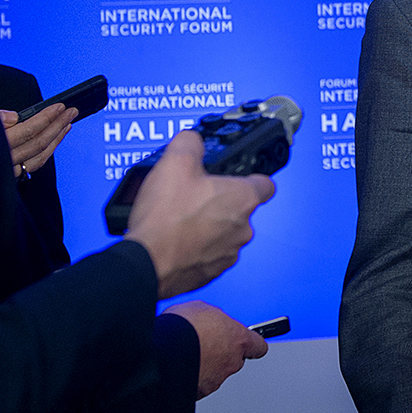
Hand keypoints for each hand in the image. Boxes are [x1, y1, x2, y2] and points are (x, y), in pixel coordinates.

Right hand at [0, 103, 76, 178]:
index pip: (29, 130)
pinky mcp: (12, 175)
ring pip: (41, 155)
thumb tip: (14, 116)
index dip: (47, 117)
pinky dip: (48, 151)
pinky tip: (54, 142)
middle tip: (71, 112)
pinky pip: (35, 163)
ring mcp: (11, 170)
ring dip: (57, 138)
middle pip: (40, 142)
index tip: (60, 107)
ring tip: (67, 124)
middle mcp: (7, 160)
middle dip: (59, 125)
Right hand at [124, 130, 275, 298]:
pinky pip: (209, 254)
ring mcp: (230, 252)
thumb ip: (190, 142)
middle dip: (219, 201)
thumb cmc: (166, 218)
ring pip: (224, 232)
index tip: (238, 177)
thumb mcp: (174, 162)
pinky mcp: (212, 272)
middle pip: (239, 208)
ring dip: (208, 225)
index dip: (251, 177)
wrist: (146, 263)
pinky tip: (175, 239)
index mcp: (243, 199)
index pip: (266, 184)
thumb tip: (192, 140)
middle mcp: (244, 227)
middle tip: (193, 196)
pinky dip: (197, 247)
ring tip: (180, 219)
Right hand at [163, 301, 267, 397]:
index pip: (258, 346)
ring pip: (215, 373)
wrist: (161, 353)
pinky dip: (190, 376)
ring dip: (204, 364)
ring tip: (185, 353)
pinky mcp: (198, 393)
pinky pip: (198, 383)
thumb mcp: (202, 309)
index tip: (249, 343)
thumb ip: (215, 317)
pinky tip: (177, 365)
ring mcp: (216, 380)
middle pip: (234, 359)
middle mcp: (231, 362)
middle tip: (204, 344)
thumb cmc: (182, 328)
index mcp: (239, 340)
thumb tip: (213, 320)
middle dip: (221, 353)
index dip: (251, 344)